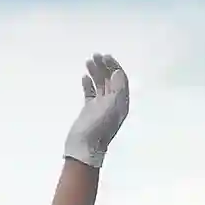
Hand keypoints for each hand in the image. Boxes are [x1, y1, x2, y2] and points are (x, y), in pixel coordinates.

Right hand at [63, 53, 130, 167]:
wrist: (83, 148)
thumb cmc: (98, 128)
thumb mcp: (111, 107)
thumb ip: (117, 89)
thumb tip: (118, 72)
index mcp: (121, 103)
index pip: (120, 80)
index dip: (114, 66)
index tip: (105, 57)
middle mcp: (113, 104)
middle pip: (110, 80)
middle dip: (104, 67)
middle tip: (95, 56)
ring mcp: (100, 107)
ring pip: (100, 85)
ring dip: (95, 72)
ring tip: (88, 62)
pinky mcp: (89, 111)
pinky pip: (90, 93)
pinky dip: (88, 84)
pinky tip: (83, 77)